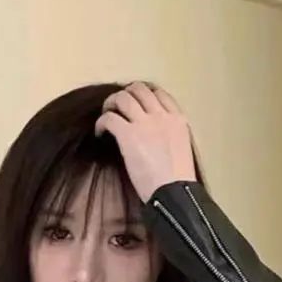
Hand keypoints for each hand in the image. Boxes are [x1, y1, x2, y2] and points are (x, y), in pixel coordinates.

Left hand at [93, 82, 197, 203]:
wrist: (173, 192)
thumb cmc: (177, 181)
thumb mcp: (181, 149)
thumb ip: (169, 136)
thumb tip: (154, 137)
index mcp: (177, 120)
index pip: (159, 94)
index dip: (144, 95)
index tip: (136, 103)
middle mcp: (161, 116)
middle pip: (139, 89)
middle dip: (126, 94)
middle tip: (117, 106)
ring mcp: (145, 123)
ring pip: (123, 97)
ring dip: (111, 103)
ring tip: (106, 115)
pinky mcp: (129, 135)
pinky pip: (109, 118)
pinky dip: (101, 123)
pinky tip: (100, 133)